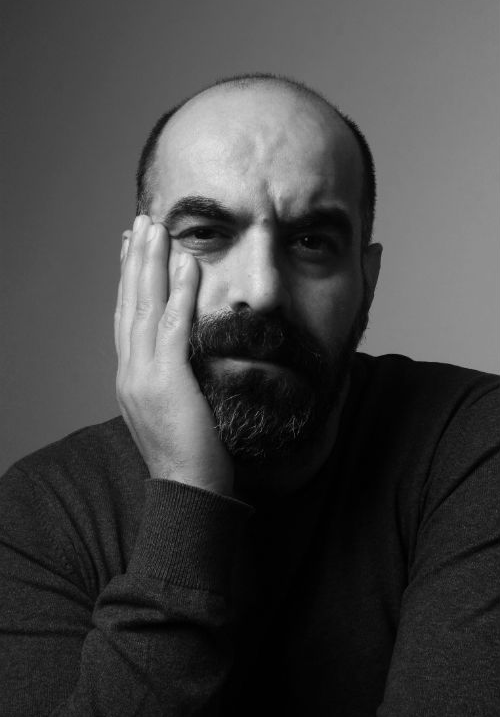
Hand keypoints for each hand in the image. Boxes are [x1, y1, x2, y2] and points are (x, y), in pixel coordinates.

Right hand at [115, 215, 233, 496]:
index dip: (128, 281)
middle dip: (134, 261)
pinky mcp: (166, 381)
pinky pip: (173, 326)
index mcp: (131, 377)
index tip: (131, 250)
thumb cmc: (188, 455)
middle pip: (128, 304)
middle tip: (139, 224)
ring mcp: (143, 376)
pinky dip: (178, 291)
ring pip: (144, 307)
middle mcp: (129, 371)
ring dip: (150, 264)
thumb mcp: (172, 410)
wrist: (188, 492)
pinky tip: (185, 262)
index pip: (126, 318)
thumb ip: (172, 379)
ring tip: (156, 228)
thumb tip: (184, 357)